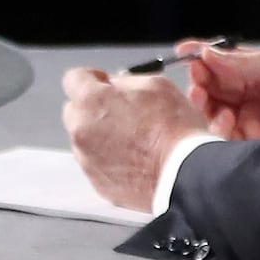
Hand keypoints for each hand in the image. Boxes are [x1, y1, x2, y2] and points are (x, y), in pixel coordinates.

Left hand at [59, 66, 210, 211]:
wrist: (185, 174)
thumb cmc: (175, 132)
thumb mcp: (156, 85)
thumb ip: (126, 81)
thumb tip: (116, 84)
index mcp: (92, 101)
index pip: (74, 78)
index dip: (92, 78)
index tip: (105, 83)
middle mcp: (81, 130)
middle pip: (75, 110)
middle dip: (94, 108)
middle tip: (123, 112)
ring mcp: (87, 159)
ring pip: (85, 139)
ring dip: (101, 135)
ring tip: (134, 139)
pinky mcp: (97, 182)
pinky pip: (96, 163)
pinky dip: (109, 159)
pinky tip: (134, 158)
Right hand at [178, 42, 259, 141]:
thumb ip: (246, 61)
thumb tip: (208, 54)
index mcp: (256, 69)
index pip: (220, 61)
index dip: (200, 56)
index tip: (185, 53)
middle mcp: (249, 92)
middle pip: (211, 86)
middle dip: (199, 84)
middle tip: (198, 85)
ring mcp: (250, 118)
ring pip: (213, 111)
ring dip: (206, 107)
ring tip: (213, 105)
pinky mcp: (252, 142)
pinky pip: (224, 135)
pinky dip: (218, 128)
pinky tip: (227, 122)